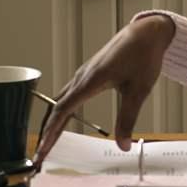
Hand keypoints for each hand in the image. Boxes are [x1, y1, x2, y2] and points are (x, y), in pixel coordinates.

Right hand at [31, 14, 175, 167]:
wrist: (147, 33)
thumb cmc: (143, 56)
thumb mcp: (138, 91)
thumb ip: (128, 119)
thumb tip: (123, 145)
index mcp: (90, 81)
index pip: (62, 111)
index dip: (51, 133)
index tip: (42, 150)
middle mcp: (81, 78)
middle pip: (56, 109)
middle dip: (46, 133)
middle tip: (39, 154)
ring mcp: (83, 75)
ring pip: (59, 102)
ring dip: (52, 123)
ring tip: (47, 142)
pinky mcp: (88, 74)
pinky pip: (67, 95)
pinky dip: (60, 112)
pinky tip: (62, 121)